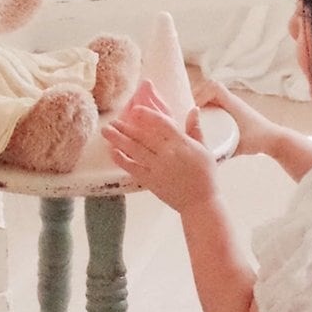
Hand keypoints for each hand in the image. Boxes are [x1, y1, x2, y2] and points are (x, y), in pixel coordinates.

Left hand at [102, 79, 217, 212]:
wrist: (201, 202)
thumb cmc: (205, 175)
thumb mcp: (204, 149)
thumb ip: (195, 129)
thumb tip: (193, 109)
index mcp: (181, 143)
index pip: (161, 123)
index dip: (146, 115)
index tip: (135, 110)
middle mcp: (168, 153)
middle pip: (142, 135)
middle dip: (125, 126)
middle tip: (112, 120)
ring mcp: (158, 167)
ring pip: (134, 149)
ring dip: (118, 139)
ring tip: (106, 131)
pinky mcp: (151, 181)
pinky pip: (133, 168)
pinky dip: (122, 159)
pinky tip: (112, 151)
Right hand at [193, 75, 278, 157]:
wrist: (274, 139)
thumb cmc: (258, 141)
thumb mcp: (238, 147)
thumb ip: (220, 155)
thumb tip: (200, 161)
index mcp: (232, 103)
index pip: (214, 87)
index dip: (200, 93)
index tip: (193, 109)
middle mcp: (231, 100)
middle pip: (209, 86)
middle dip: (195, 95)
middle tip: (186, 112)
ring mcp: (231, 103)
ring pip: (211, 92)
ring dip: (199, 98)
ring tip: (190, 113)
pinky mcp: (231, 108)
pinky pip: (215, 98)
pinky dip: (205, 102)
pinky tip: (199, 114)